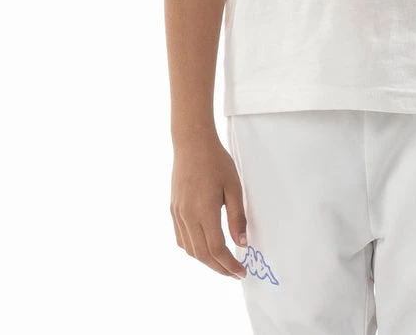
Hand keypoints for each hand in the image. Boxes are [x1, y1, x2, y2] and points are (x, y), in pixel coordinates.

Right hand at [170, 130, 248, 279]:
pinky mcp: (173, 209)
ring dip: (206, 261)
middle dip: (219, 268)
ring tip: (222, 263)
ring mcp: (178, 214)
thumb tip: (241, 243)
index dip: (229, 264)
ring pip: (190, 249)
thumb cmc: (216, 161)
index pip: (217, 249)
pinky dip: (193, 249)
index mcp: (204, 211)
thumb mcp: (234, 187)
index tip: (241, 271)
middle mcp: (187, 216)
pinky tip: (204, 248)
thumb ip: (237, 217)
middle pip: (202, 254)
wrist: (192, 143)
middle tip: (234, 272)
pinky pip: (181, 238)